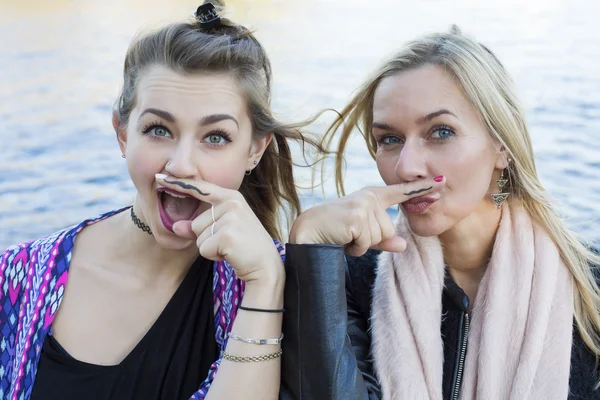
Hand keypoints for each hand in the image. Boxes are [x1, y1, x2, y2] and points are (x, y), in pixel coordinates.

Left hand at [155, 174, 282, 283]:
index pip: (200, 188)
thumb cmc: (244, 247)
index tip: (160, 178)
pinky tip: (231, 254)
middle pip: (196, 223)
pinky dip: (214, 256)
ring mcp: (231, 217)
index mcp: (231, 196)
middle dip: (207, 238)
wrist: (265, 265)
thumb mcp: (221, 231)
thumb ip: (197, 226)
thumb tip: (176, 227)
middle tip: (229, 242)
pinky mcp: (227, 234)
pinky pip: (204, 248)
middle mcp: (232, 203)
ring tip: (231, 247)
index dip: (179, 184)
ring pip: (198, 236)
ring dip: (210, 248)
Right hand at [289, 177, 444, 255]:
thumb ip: (384, 240)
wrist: (309, 230)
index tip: (442, 181)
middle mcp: (369, 197)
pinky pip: (368, 243)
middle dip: (371, 240)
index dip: (422, 188)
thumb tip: (403, 246)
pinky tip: (343, 239)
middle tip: (351, 235)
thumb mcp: (362, 234)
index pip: (401, 192)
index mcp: (373, 196)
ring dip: (362, 244)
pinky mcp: (358, 217)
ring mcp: (364, 205)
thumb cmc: (335, 231)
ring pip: (380, 238)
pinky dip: (355, 248)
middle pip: (388, 230)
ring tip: (346, 236)